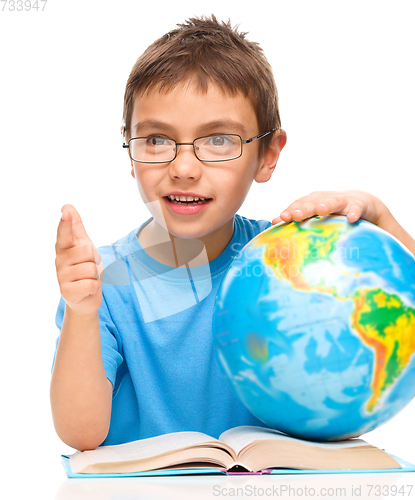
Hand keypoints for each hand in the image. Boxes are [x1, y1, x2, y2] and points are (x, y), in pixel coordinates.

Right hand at [55, 204, 102, 315]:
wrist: (85, 296)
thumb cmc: (84, 267)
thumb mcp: (82, 245)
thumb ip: (75, 227)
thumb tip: (67, 206)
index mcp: (64, 248)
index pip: (64, 233)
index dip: (66, 223)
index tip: (65, 212)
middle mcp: (60, 261)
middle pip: (88, 251)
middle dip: (94, 261)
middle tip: (89, 268)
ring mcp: (62, 277)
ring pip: (91, 269)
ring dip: (95, 275)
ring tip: (87, 278)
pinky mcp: (67, 292)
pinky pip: (91, 284)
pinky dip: (93, 287)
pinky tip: (86, 288)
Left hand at [272, 190, 388, 225]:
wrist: (362, 203)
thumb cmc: (332, 211)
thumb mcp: (315, 214)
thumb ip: (296, 217)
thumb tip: (274, 222)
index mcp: (313, 201)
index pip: (299, 205)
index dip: (290, 210)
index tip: (280, 219)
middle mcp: (325, 198)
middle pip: (313, 203)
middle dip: (303, 208)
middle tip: (294, 215)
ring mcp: (343, 200)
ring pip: (334, 202)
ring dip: (327, 205)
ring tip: (320, 210)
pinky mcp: (359, 204)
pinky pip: (357, 208)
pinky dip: (354, 212)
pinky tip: (351, 219)